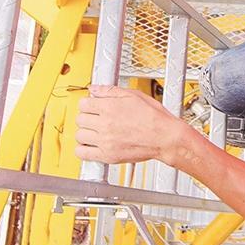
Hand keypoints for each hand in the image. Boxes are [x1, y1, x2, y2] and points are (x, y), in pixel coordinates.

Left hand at [75, 86, 191, 167]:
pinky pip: (82, 153)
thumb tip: (94, 88)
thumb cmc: (154, 118)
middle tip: (95, 118)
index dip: (88, 103)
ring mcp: (105, 141)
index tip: (92, 106)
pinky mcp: (107, 156)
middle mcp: (105, 124)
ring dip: (85, 132)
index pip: (83, 103)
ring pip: (79, 135)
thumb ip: (110, 91)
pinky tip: (91, 145)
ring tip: (94, 131)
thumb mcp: (133, 95)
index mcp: (109, 107)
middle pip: (79, 119)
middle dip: (86, 116)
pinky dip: (83, 149)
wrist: (165, 138)